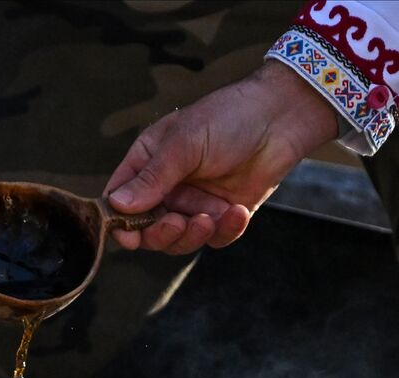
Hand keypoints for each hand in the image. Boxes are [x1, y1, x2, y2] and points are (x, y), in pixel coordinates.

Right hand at [105, 61, 340, 253]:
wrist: (282, 117)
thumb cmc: (228, 118)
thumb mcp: (183, 144)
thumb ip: (151, 178)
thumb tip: (117, 205)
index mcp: (147, 165)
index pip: (119, 201)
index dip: (120, 222)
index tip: (128, 235)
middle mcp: (167, 188)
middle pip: (146, 229)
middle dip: (159, 233)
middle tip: (176, 223)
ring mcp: (195, 203)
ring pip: (178, 240)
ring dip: (191, 236)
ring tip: (210, 218)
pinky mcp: (223, 214)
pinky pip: (214, 238)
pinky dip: (224, 231)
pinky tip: (238, 212)